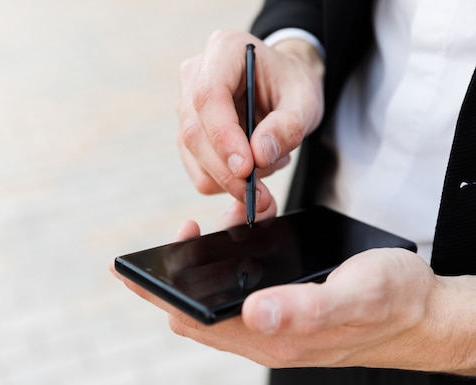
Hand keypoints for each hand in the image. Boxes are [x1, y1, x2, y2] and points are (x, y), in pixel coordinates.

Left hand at [113, 210, 475, 374]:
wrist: (422, 311)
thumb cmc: (392, 304)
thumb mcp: (352, 296)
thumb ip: (303, 308)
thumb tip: (252, 312)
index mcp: (270, 335)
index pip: (191, 319)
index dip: (159, 292)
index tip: (136, 265)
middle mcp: (264, 332)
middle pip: (196, 307)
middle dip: (181, 268)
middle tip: (193, 229)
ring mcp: (272, 322)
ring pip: (219, 293)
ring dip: (211, 259)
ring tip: (228, 222)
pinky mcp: (284, 308)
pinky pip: (243, 286)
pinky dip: (234, 258)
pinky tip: (248, 232)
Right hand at [177, 30, 323, 212]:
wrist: (282, 85)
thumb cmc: (292, 85)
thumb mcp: (306, 99)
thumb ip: (288, 124)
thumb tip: (259, 155)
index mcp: (223, 50)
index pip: (208, 96)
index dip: (223, 136)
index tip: (245, 169)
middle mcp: (195, 75)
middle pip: (195, 130)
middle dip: (226, 170)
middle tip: (260, 195)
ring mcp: (186, 104)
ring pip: (193, 155)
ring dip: (230, 176)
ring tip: (270, 161)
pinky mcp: (187, 133)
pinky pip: (197, 169)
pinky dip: (225, 180)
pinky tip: (253, 164)